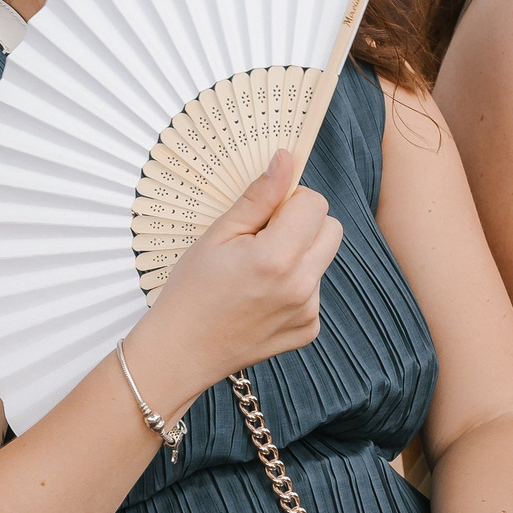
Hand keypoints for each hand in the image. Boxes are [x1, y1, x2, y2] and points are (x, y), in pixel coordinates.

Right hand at [130, 149, 345, 410]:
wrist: (181, 352)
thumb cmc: (190, 291)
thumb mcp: (217, 235)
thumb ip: (259, 197)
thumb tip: (286, 159)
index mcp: (278, 257)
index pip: (315, 203)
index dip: (290, 200)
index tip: (264, 214)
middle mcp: (301, 286)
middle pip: (332, 229)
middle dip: (304, 224)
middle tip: (263, 238)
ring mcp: (308, 312)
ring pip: (321, 260)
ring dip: (298, 256)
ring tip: (256, 274)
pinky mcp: (308, 330)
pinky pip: (314, 290)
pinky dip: (294, 287)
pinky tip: (261, 298)